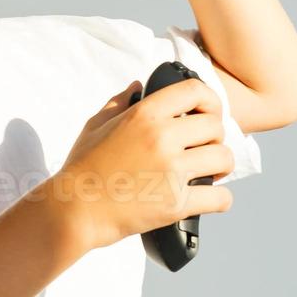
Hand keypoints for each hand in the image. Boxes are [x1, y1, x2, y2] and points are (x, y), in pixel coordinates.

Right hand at [46, 77, 234, 252]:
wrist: (74, 210)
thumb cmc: (82, 168)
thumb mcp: (96, 125)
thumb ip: (120, 102)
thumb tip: (137, 86)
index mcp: (144, 115)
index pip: (196, 91)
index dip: (210, 101)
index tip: (209, 113)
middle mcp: (161, 138)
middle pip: (216, 126)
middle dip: (215, 138)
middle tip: (206, 149)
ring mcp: (170, 171)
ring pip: (223, 159)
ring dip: (221, 167)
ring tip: (210, 173)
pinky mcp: (175, 203)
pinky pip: (220, 198)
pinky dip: (220, 200)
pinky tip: (209, 199)